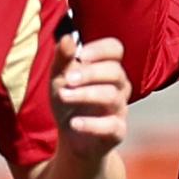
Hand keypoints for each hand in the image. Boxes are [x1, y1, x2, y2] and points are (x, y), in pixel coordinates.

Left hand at [50, 34, 128, 162]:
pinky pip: (112, 126)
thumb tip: (67, 38)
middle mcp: (118, 87)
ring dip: (85, 95)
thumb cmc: (69, 104)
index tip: (80, 56)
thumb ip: (62, 58)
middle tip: (68, 80)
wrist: (72, 140)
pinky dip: (91, 124)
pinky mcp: (117, 132)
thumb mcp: (59, 79)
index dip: (100, 50)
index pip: (115, 49)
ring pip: (112, 97)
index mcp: (107, 69)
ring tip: (63, 97)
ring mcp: (119, 110)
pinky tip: (74, 123)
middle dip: (90, 73)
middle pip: (115, 72)